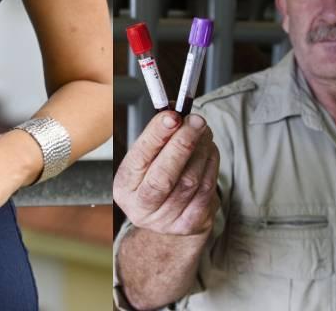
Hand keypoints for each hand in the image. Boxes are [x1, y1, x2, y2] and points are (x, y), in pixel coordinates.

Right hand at [113, 112, 218, 236]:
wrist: (164, 217)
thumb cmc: (153, 178)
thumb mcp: (145, 159)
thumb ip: (157, 136)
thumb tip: (175, 110)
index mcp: (124, 186)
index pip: (139, 158)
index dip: (156, 136)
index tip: (172, 116)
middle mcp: (141, 207)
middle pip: (165, 176)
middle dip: (183, 143)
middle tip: (197, 121)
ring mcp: (166, 220)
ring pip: (191, 182)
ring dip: (202, 151)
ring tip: (204, 133)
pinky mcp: (190, 225)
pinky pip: (206, 192)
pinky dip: (211, 166)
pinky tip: (209, 152)